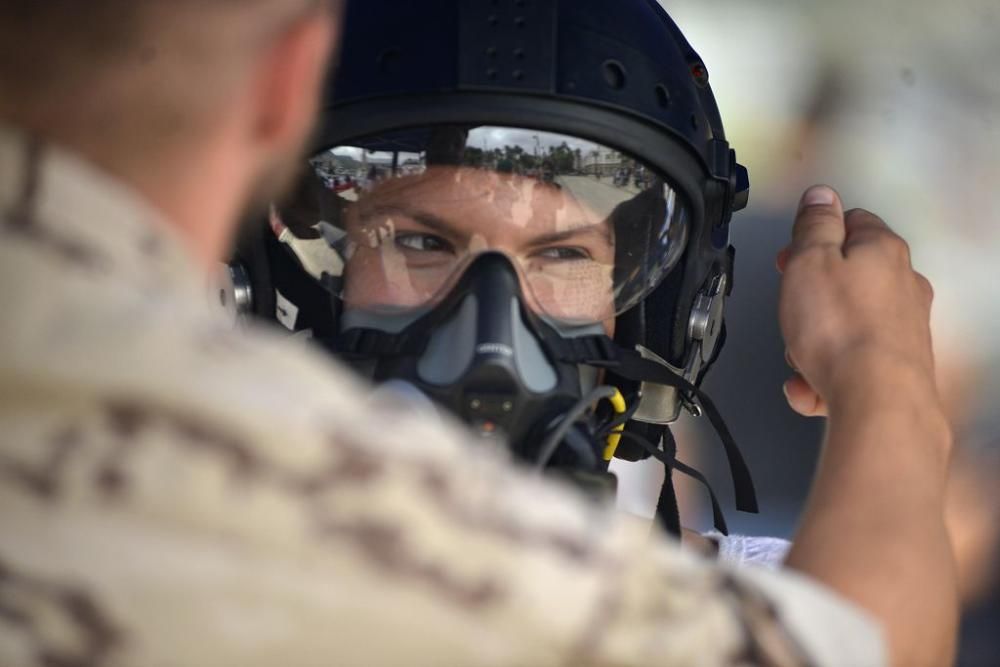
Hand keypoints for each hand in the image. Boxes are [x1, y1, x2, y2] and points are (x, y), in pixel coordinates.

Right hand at [776, 186, 936, 416]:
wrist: (877, 401)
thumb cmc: (841, 330)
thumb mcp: (810, 260)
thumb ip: (814, 224)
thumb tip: (821, 196)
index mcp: (882, 250)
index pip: (851, 220)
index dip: (815, 234)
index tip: (791, 254)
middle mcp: (903, 285)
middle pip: (849, 275)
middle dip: (812, 293)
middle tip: (791, 306)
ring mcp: (904, 327)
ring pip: (848, 322)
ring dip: (816, 338)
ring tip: (800, 354)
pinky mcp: (899, 366)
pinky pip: (851, 362)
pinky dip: (826, 373)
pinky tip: (810, 385)